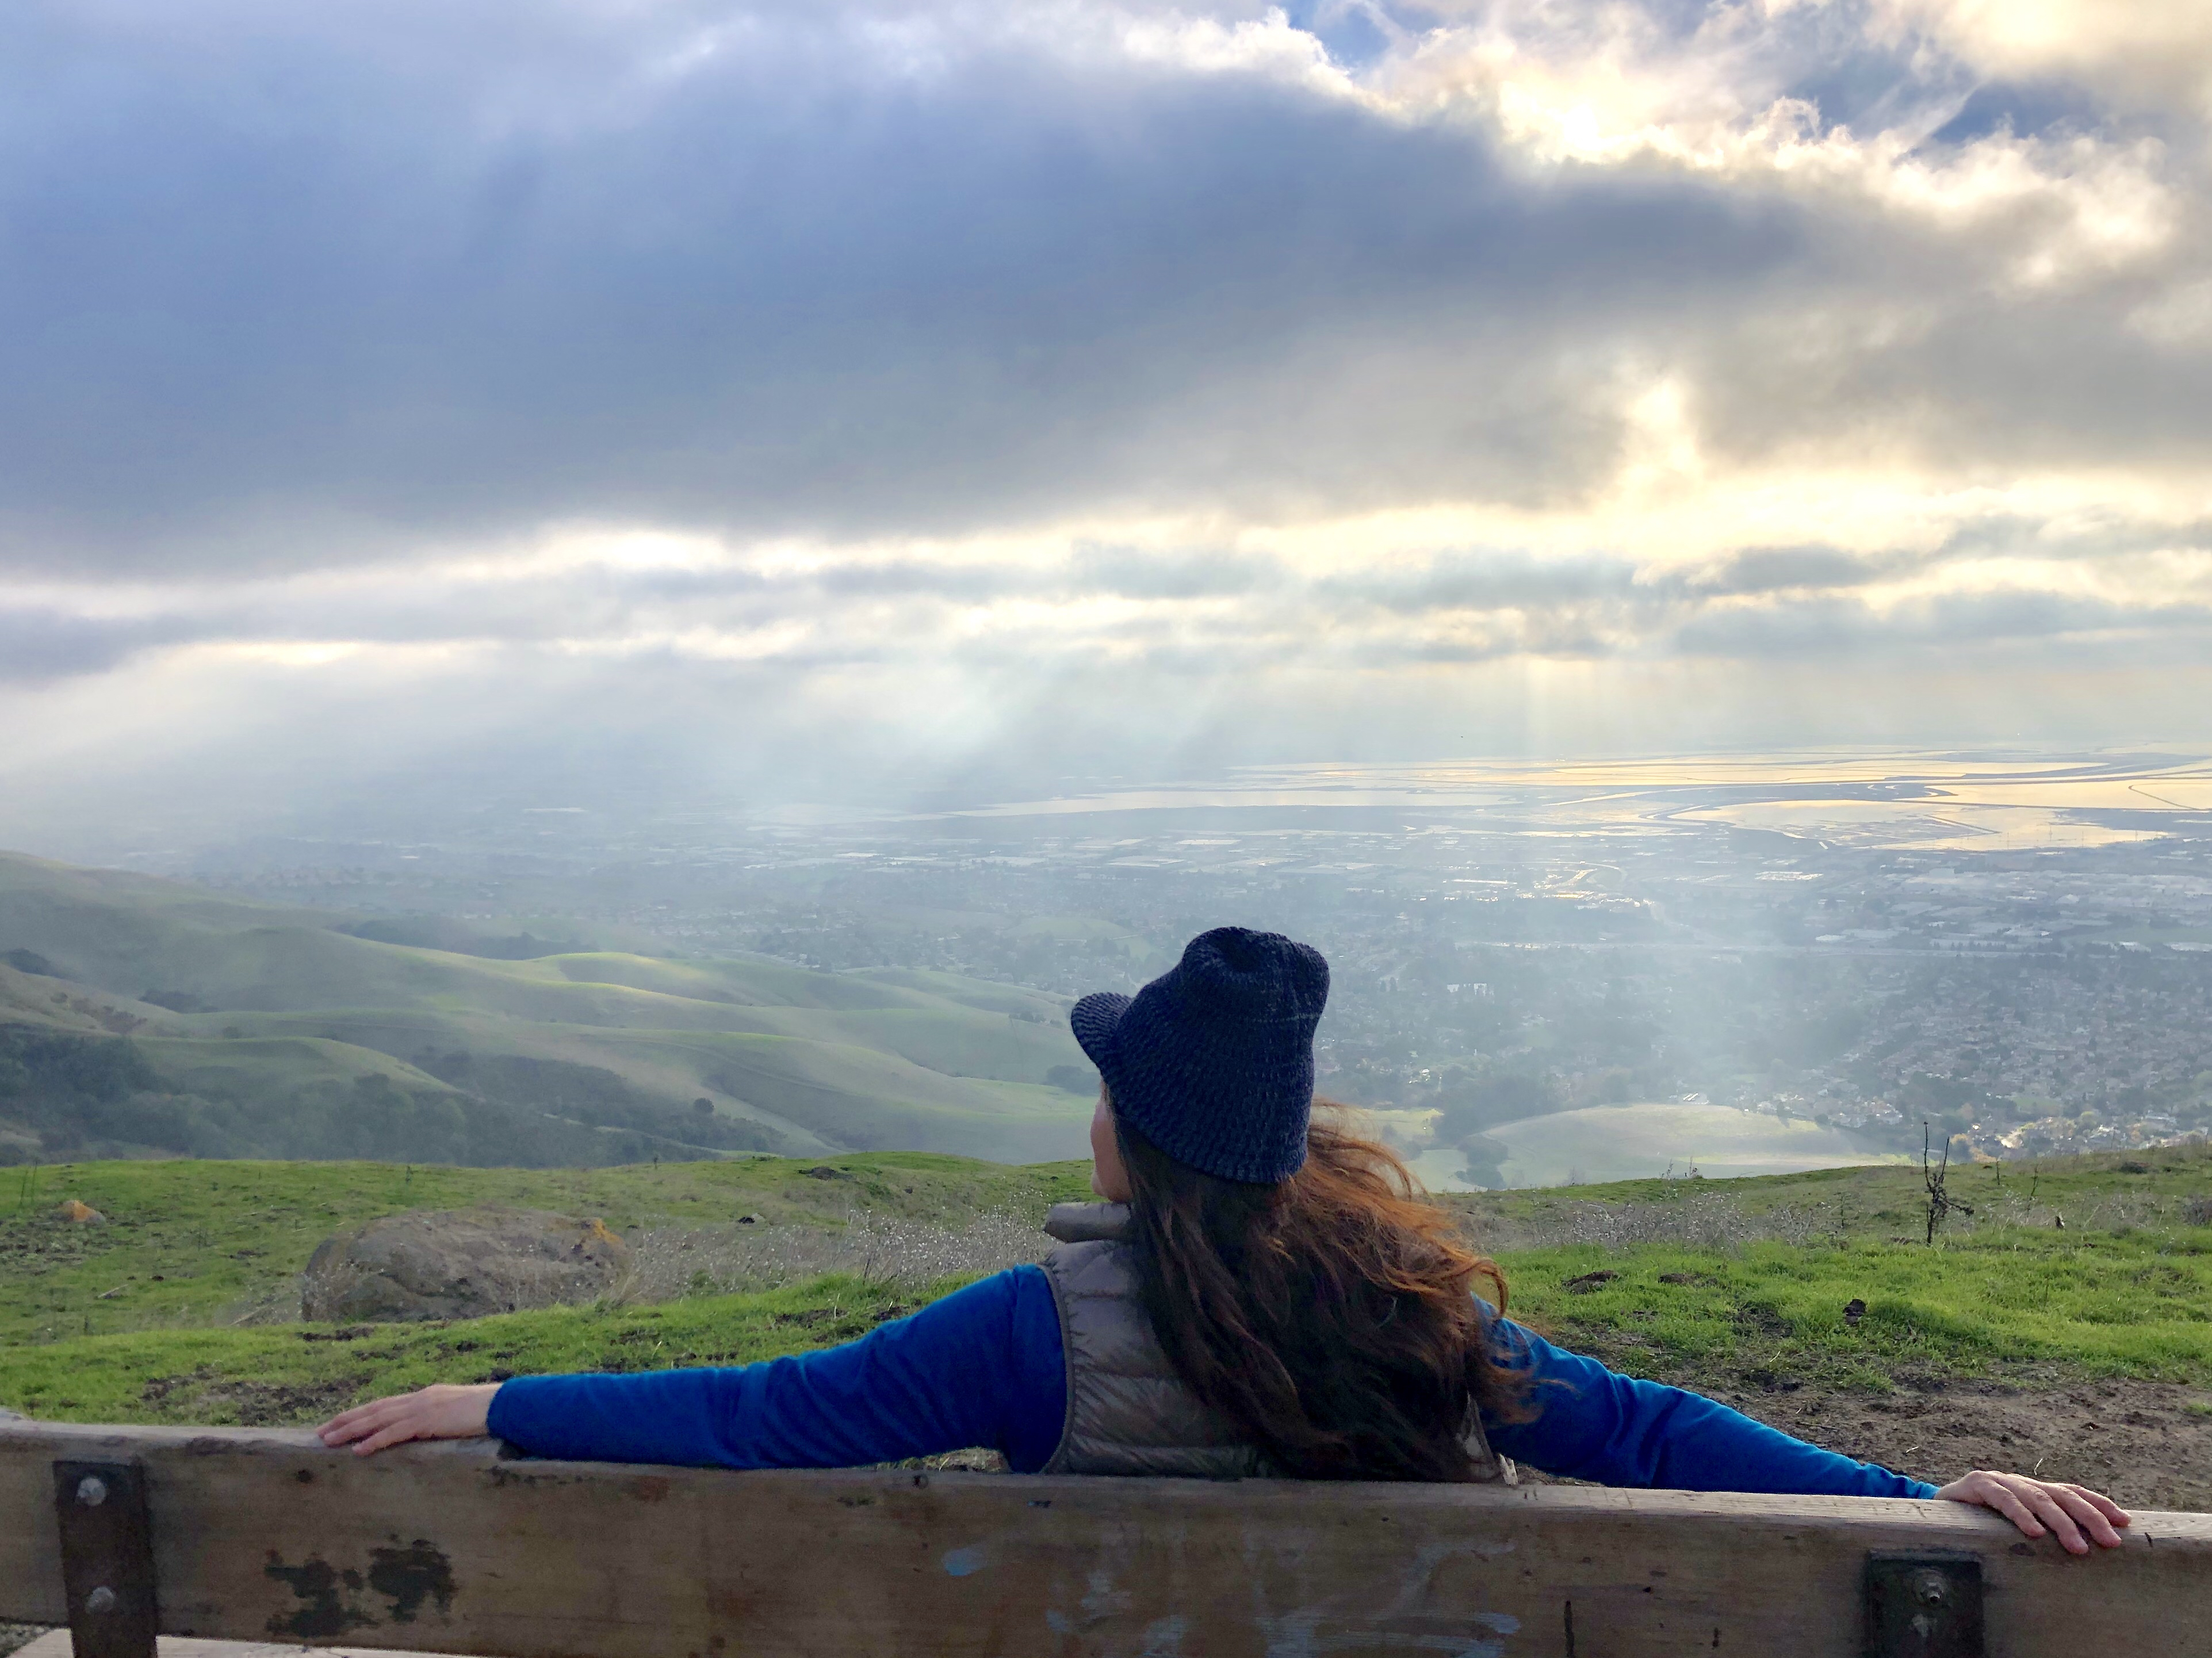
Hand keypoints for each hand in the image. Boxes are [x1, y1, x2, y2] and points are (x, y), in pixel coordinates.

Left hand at [318, 1383, 499, 1455]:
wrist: (502, 1405)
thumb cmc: (485, 1411)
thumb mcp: (455, 1413)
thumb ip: (437, 1419)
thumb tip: (426, 1431)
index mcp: (424, 1397)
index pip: (384, 1405)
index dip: (359, 1413)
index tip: (338, 1422)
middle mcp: (418, 1399)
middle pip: (374, 1409)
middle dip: (345, 1420)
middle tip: (320, 1433)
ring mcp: (422, 1408)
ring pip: (377, 1419)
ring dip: (350, 1430)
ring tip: (328, 1441)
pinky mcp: (428, 1421)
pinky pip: (395, 1432)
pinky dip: (374, 1440)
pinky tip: (358, 1450)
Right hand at [1933, 1470, 2130, 1553]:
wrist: (1935, 1508)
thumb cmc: (1980, 1522)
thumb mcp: (2015, 1524)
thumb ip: (2041, 1527)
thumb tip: (2084, 1547)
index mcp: (2033, 1490)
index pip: (2072, 1491)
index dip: (2098, 1503)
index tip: (2125, 1521)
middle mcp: (2021, 1482)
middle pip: (2062, 1495)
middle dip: (2090, 1518)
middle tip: (2111, 1543)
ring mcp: (1999, 1481)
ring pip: (2037, 1498)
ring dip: (2061, 1523)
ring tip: (2079, 1547)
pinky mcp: (1976, 1485)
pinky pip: (2002, 1499)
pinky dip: (2020, 1514)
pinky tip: (2033, 1532)